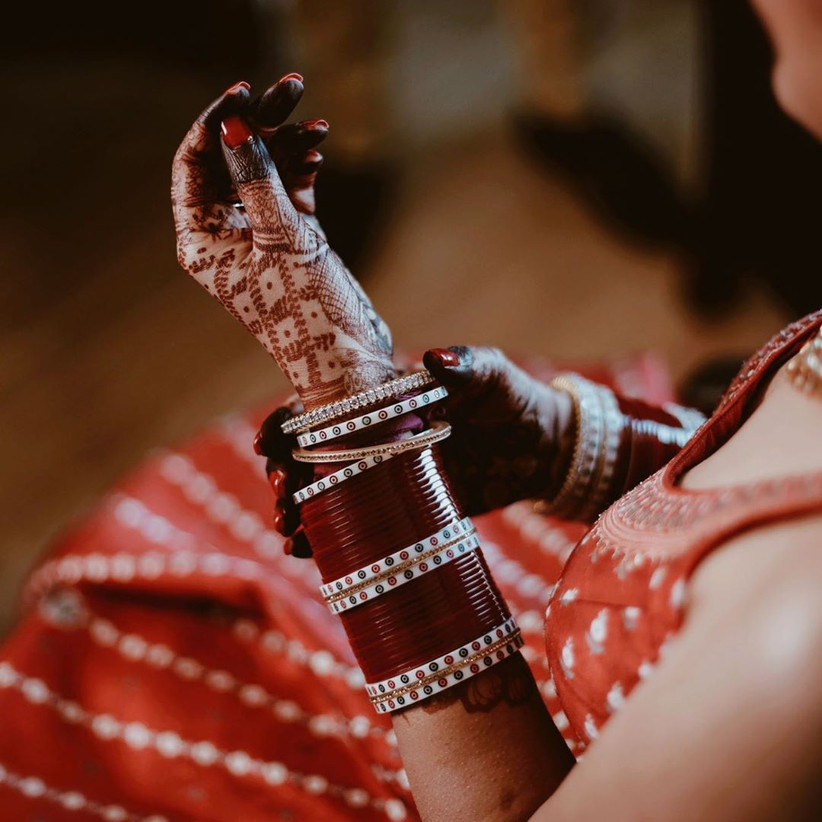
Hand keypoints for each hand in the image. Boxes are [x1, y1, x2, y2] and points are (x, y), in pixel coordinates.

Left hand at [171, 75, 394, 409]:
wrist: (349, 362)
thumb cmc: (308, 314)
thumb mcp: (283, 241)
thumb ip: (260, 181)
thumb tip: (233, 126)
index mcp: (201, 241)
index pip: (194, 165)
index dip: (216, 124)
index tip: (246, 94)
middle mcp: (224, 237)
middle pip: (231, 163)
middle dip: (259, 125)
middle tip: (290, 88)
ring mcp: (259, 238)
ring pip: (264, 174)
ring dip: (287, 143)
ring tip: (316, 120)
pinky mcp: (292, 241)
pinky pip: (290, 192)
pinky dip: (303, 169)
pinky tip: (320, 148)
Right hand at [255, 346, 575, 556]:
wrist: (542, 450)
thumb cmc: (513, 399)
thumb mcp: (492, 375)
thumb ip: (466, 365)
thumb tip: (434, 358)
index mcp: (384, 400)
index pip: (324, 406)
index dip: (290, 423)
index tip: (269, 443)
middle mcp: (376, 438)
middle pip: (312, 454)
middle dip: (286, 475)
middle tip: (281, 496)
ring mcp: (386, 476)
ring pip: (326, 492)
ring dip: (299, 511)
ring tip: (289, 533)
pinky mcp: (403, 509)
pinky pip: (357, 524)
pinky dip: (329, 538)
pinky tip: (308, 553)